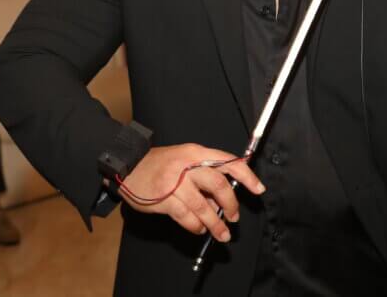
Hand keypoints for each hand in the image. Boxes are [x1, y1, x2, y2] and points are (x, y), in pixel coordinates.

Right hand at [119, 144, 264, 242]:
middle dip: (231, 204)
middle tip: (234, 217)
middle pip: (218, 185)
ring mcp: (174, 182)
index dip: (247, 176)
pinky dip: (196, 226)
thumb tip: (222, 200)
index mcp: (195, 153)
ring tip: (222, 233)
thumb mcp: (184, 160)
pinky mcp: (163, 199)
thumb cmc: (159, 164)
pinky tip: (199, 229)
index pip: (228, 163)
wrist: (128, 166)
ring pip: (203, 206)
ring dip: (215, 223)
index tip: (258, 189)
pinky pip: (186, 217)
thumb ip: (203, 176)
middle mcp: (187, 165)